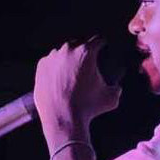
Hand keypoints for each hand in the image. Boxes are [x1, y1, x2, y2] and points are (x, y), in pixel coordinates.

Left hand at [34, 37, 121, 151]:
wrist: (62, 119)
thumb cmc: (88, 108)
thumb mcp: (111, 97)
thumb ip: (117, 87)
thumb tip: (117, 86)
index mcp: (86, 52)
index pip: (98, 40)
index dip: (103, 45)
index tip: (103, 49)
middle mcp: (67, 50)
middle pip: (79, 43)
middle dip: (84, 52)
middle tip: (88, 65)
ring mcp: (52, 57)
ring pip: (63, 52)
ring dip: (69, 59)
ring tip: (73, 74)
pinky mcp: (41, 66)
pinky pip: (51, 61)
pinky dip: (56, 67)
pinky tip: (61, 79)